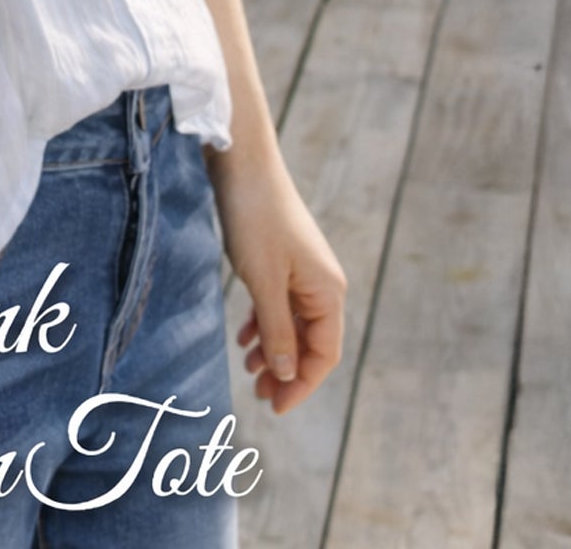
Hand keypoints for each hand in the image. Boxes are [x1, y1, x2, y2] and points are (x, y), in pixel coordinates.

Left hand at [207, 142, 346, 414]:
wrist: (242, 161)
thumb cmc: (255, 219)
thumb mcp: (264, 281)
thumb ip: (278, 330)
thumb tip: (288, 374)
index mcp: (328, 291)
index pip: (323, 354)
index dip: (302, 385)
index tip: (276, 408)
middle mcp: (322, 282)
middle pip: (310, 341)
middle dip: (286, 371)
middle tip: (258, 395)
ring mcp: (302, 268)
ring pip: (293, 323)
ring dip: (274, 349)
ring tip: (248, 370)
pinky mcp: (281, 257)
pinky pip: (279, 302)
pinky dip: (265, 322)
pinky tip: (244, 337)